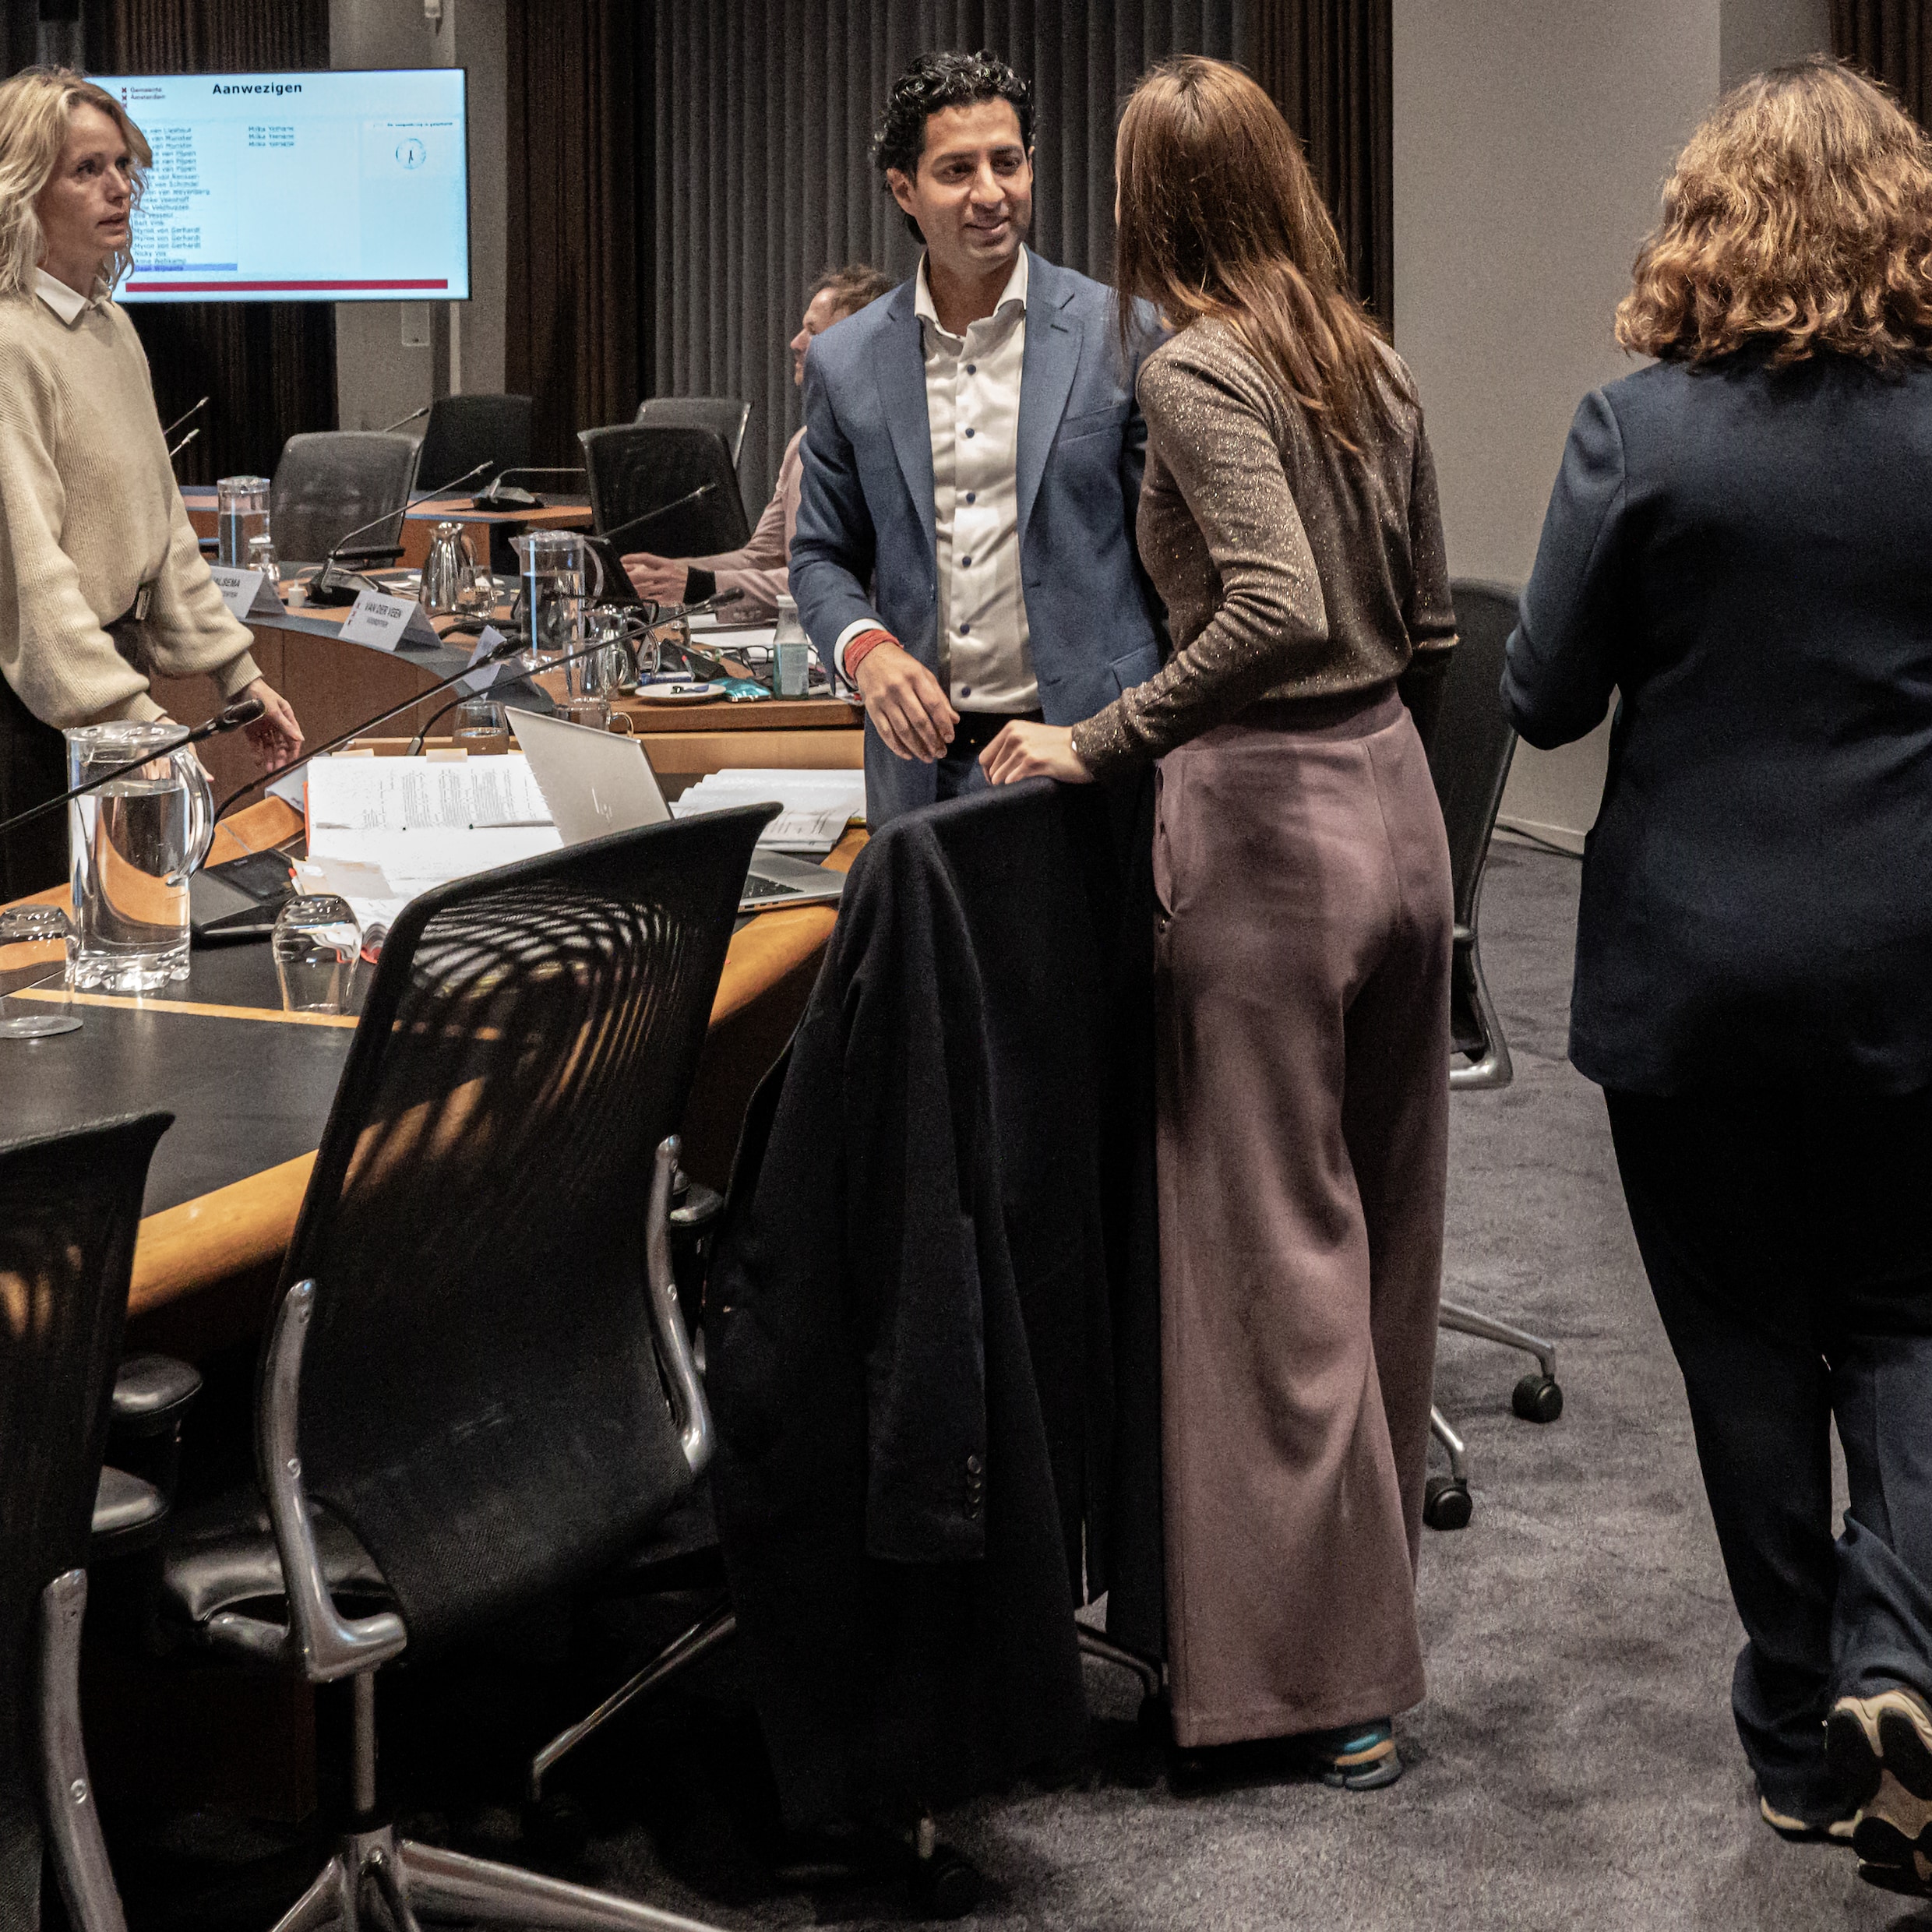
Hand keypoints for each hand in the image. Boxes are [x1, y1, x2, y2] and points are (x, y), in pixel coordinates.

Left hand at [239, 677, 302, 770]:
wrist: (238, 686)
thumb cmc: (259, 692)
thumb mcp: (274, 710)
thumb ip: (286, 726)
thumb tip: (299, 738)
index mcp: (286, 717)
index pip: (292, 738)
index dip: (293, 751)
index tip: (291, 762)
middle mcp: (276, 723)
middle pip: (280, 744)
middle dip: (280, 757)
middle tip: (279, 769)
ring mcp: (263, 727)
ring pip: (268, 746)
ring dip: (269, 757)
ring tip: (269, 769)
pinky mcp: (251, 729)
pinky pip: (255, 744)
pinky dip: (256, 752)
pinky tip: (258, 761)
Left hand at [623, 552, 689, 602]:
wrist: (697, 584)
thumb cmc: (680, 573)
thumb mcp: (667, 564)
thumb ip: (650, 565)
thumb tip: (629, 565)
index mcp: (666, 564)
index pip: (646, 558)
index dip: (633, 558)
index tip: (623, 559)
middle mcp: (665, 575)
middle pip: (642, 576)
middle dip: (629, 577)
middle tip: (620, 577)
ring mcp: (666, 588)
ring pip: (644, 589)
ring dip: (633, 589)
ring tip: (626, 588)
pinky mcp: (667, 599)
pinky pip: (651, 600)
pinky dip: (642, 598)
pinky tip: (637, 597)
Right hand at [854, 639, 959, 761]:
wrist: (869, 655)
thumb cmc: (901, 666)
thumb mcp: (923, 674)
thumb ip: (939, 697)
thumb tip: (954, 719)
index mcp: (915, 677)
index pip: (933, 704)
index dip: (943, 723)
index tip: (950, 738)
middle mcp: (899, 687)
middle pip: (919, 720)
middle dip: (932, 740)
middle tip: (940, 752)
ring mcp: (884, 699)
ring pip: (902, 729)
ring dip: (917, 747)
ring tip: (927, 757)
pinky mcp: (872, 708)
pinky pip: (885, 732)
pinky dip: (897, 746)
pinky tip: (908, 754)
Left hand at [980, 720, 1092, 786]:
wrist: (1085, 747)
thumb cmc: (1059, 747)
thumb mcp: (1031, 739)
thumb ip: (1012, 748)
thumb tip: (995, 769)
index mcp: (1011, 729)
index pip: (985, 757)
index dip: (988, 773)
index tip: (998, 782)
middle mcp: (1014, 735)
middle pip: (991, 769)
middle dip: (998, 781)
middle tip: (1012, 788)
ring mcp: (1023, 747)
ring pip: (1000, 775)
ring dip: (1008, 785)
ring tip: (1021, 785)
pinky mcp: (1033, 760)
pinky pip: (1014, 778)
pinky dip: (1017, 784)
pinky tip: (1027, 784)